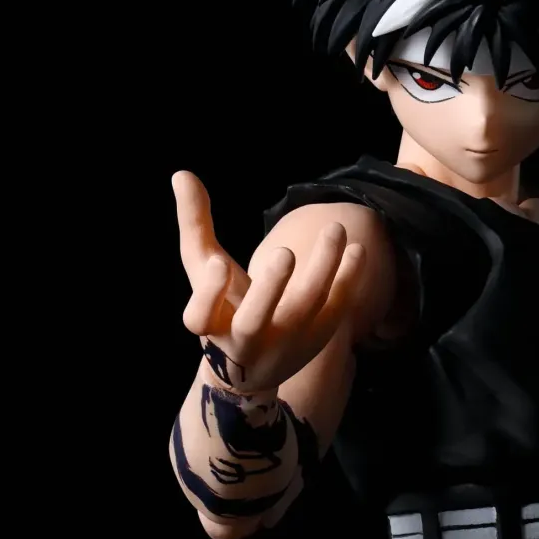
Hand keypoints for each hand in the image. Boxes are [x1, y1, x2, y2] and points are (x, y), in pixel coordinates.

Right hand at [172, 170, 365, 392]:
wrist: (254, 365)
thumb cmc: (224, 304)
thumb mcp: (203, 268)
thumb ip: (195, 225)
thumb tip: (181, 173)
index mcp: (210, 326)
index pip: (200, 317)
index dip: (208, 293)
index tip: (217, 263)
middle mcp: (244, 342)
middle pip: (254, 322)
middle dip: (270, 288)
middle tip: (285, 252)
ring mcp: (283, 344)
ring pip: (304, 310)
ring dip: (322, 268)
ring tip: (336, 229)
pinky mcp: (316, 340)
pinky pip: (336, 309)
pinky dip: (348, 279)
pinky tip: (357, 247)